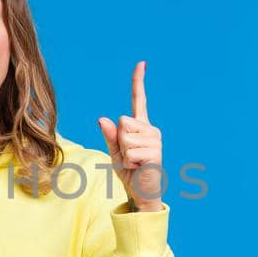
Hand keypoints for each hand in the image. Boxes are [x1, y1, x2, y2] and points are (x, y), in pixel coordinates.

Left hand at [97, 61, 164, 211]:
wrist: (142, 193)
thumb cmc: (130, 172)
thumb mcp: (114, 152)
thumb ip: (110, 136)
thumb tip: (103, 118)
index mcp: (140, 126)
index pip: (139, 100)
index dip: (138, 81)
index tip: (141, 63)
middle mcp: (151, 129)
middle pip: (122, 121)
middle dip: (119, 141)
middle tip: (129, 156)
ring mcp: (155, 140)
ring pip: (124, 136)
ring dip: (123, 153)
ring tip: (134, 162)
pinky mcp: (155, 152)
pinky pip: (129, 151)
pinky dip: (128, 162)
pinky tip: (138, 167)